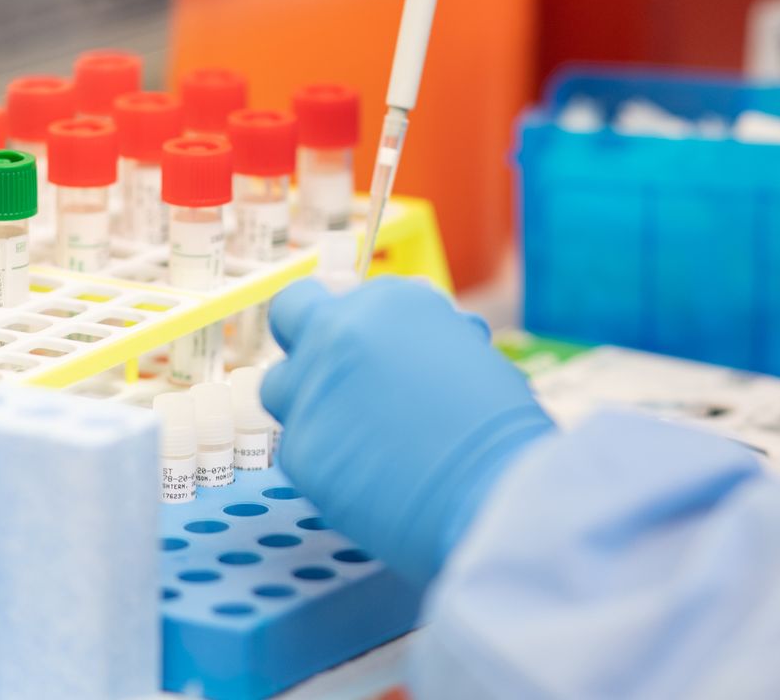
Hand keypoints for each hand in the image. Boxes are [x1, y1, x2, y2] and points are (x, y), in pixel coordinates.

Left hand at [262, 278, 554, 587]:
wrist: (495, 489)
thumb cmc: (498, 427)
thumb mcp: (461, 351)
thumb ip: (412, 337)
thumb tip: (391, 343)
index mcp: (387, 301)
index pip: (332, 290)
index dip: (340, 316)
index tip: (354, 340)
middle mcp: (339, 334)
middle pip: (290, 318)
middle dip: (308, 340)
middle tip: (337, 375)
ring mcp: (312, 390)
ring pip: (281, 387)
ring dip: (308, 400)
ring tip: (356, 434)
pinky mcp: (300, 450)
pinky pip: (299, 445)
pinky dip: (324, 457)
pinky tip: (365, 475)